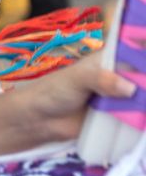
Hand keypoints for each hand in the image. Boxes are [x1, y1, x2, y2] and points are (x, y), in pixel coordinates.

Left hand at [21, 52, 135, 146]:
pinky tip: (145, 122)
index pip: (137, 53)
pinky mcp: (122, 118)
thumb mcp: (76, 79)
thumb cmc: (54, 91)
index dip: (144, 57)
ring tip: (144, 107)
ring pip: (143, 98)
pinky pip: (139, 118)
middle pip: (142, 78)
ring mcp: (122, 98)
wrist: (40, 120)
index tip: (145, 72)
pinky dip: (143, 120)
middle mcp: (120, 76)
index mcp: (110, 59)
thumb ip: (100, 79)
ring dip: (145, 104)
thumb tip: (130, 88)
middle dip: (145, 86)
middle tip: (144, 94)